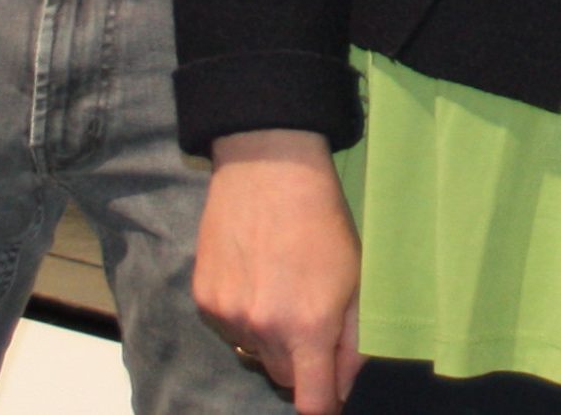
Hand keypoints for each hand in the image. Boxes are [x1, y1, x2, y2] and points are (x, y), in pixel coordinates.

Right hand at [194, 131, 363, 413]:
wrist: (268, 168)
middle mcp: (263, 329)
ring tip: (283, 288)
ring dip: (271, 339)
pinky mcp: (204, 300)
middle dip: (302, 363)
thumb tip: (343, 387)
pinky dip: (244, 317)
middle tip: (312, 319)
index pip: (311, 401)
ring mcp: (228, 316)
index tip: (329, 403)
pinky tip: (256, 277)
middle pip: (283, 378)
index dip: (323, 408)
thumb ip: (354, 341)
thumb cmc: (322, 220)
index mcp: (308, 327)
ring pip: (255, 353)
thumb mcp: (357, 277)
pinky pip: (229, 330)